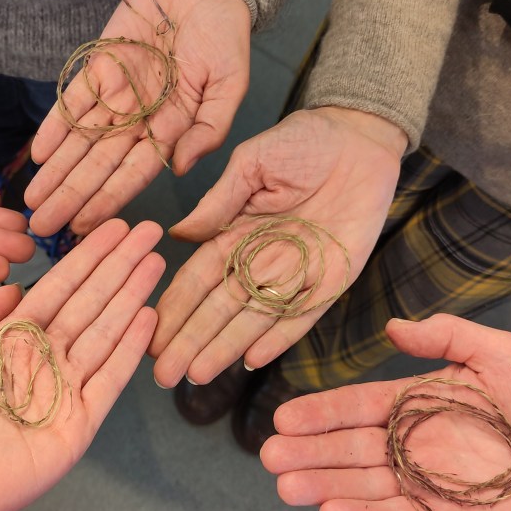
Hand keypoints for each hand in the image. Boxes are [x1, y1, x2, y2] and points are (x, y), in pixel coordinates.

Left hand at [0, 220, 163, 510]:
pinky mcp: (78, 425)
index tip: (112, 228)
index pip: (56, 290)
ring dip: (130, 297)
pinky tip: (146, 316)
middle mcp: (42, 361)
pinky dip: (128, 349)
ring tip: (153, 261)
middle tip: (148, 232)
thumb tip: (13, 288)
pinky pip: (108, 380)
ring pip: (103, 333)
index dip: (85, 259)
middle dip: (117, 267)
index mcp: (8, 341)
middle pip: (88, 304)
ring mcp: (64, 392)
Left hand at [25, 0, 250, 235]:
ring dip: (56, 171)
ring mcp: (116, 93)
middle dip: (71, 196)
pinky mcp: (98, 65)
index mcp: (172, 128)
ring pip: (80, 140)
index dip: (108, 200)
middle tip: (44, 227)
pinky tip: (38, 154)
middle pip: (99, 164)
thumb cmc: (224, 36)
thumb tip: (180, 167)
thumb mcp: (230, 84)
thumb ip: (210, 128)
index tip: (83, 227)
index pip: (134, 173)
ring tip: (34, 201)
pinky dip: (54, 125)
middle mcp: (139, 117)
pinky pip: (72, 100)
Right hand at [150, 107, 405, 385]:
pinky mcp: (333, 280)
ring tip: (198, 375)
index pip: (198, 279)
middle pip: (220, 308)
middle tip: (164, 373)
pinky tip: (252, 360)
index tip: (151, 333)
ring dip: (225, 347)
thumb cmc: (302, 142)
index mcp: (235, 233)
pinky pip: (303, 315)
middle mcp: (261, 260)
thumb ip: (218, 202)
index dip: (175, 307)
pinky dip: (279, 337)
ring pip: (254, 319)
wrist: (359, 136)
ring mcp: (296, 274)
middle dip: (191, 340)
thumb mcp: (251, 164)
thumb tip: (177, 236)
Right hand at [260, 315, 510, 510]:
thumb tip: (391, 326)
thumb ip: (443, 335)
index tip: (283, 418)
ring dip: (325, 486)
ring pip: (365, 485)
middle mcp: (412, 442)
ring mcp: (427, 481)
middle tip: (269, 457)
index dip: (321, 412)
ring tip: (286, 488)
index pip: (357, 407)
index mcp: (417, 402)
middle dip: (309, 453)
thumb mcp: (493, 350)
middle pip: (350, 449)